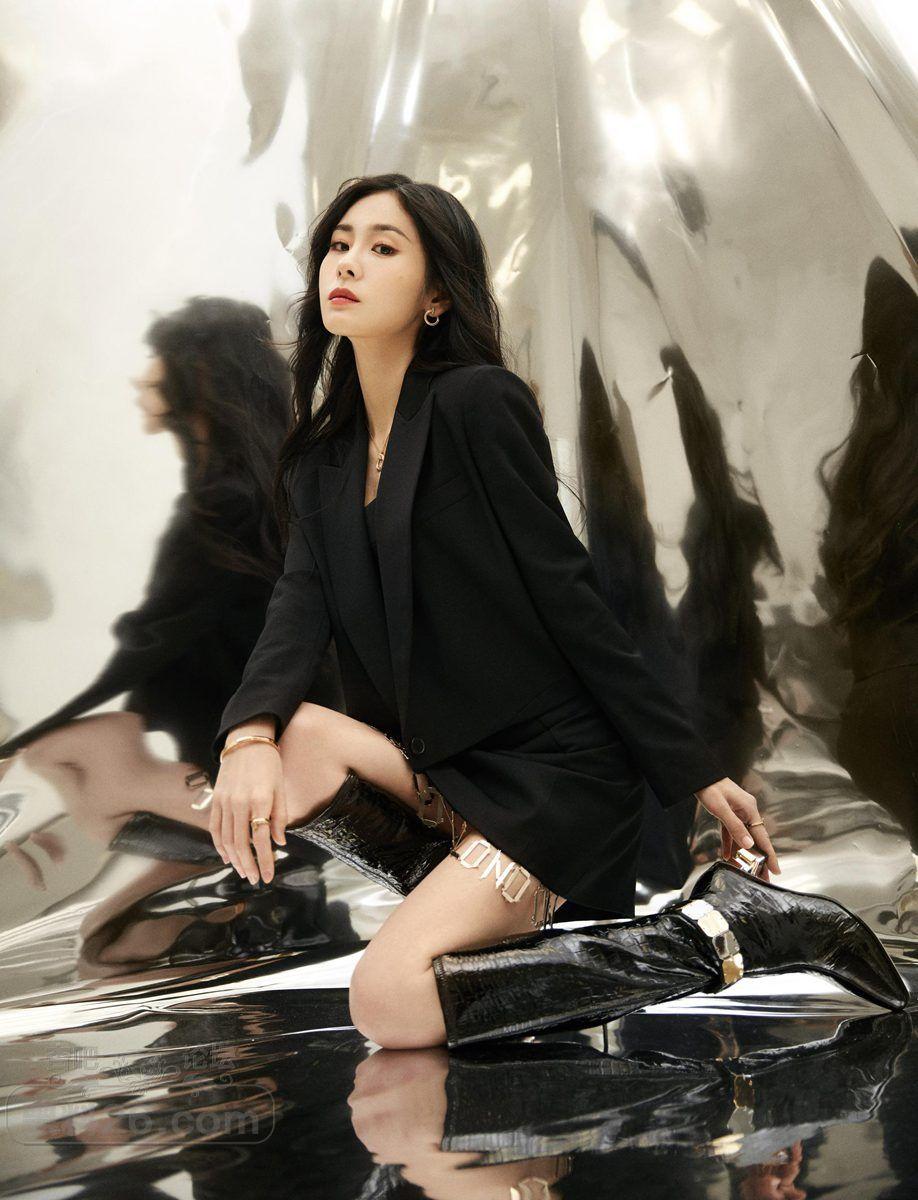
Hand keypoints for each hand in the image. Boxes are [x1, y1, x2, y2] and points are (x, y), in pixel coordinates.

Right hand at [209, 743, 287, 884]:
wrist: (246, 740)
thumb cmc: (269, 763)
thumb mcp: (280, 788)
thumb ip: (280, 816)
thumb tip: (280, 842)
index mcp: (259, 800)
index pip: (261, 839)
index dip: (265, 861)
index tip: (267, 876)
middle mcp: (239, 803)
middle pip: (241, 843)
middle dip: (248, 865)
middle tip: (255, 879)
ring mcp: (224, 801)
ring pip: (226, 839)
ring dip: (234, 859)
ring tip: (243, 871)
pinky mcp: (216, 799)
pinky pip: (215, 827)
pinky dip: (219, 844)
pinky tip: (226, 856)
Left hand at [693, 777, 779, 877]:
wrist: (699, 775)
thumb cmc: (710, 788)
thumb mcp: (721, 808)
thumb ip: (735, 826)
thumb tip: (749, 844)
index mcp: (749, 810)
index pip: (762, 837)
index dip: (770, 855)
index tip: (776, 870)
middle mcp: (747, 812)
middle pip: (755, 839)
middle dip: (759, 859)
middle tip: (763, 878)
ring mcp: (738, 813)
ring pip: (743, 838)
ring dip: (744, 854)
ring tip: (747, 872)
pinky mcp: (729, 814)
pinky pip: (731, 832)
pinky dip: (730, 844)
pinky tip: (727, 856)